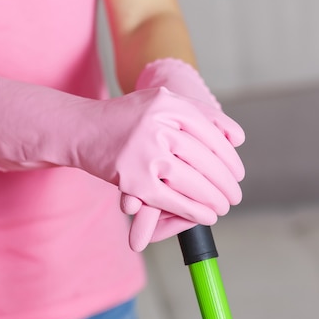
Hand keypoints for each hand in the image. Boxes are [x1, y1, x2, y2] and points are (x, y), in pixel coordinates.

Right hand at [123, 58, 245, 250]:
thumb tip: (237, 138)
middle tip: (235, 196)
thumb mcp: (161, 103)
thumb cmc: (125, 118)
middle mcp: (156, 124)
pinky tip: (206, 216)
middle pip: (204, 159)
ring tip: (224, 207)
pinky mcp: (132, 178)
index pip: (211, 134)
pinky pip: (170, 199)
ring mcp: (143, 151)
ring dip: (213, 198)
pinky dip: (192, 210)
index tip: (238, 174)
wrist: (80, 128)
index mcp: (168, 103)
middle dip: (225, 182)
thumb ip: (198, 114)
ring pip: (190, 180)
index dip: (229, 158)